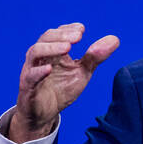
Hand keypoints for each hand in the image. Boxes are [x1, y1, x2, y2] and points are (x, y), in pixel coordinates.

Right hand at [9, 23, 119, 142]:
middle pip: (45, 38)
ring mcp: (31, 71)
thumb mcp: (82, 72)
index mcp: (52, 52)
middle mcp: (40, 57)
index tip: (82, 29)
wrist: (44, 114)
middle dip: (62, 35)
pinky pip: (30, 77)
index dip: (68, 29)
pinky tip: (49, 69)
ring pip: (34, 52)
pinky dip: (38, 71)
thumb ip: (95, 57)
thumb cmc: (60, 90)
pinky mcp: (27, 87)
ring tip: (67, 47)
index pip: (57, 33)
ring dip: (51, 47)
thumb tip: (115, 39)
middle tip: (78, 36)